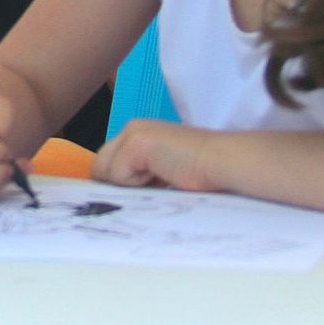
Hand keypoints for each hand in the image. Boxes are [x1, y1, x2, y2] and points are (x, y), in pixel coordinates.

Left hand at [91, 119, 219, 192]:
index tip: (136, 196)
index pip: (108, 161)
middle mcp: (132, 128)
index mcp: (139, 133)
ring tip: (160, 181)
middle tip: (148, 190)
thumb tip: (115, 195)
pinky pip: (118, 175)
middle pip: (99, 166)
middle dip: (116, 185)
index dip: (117, 183)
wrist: (224, 163)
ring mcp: (132, 134)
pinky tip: (164, 175)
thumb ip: (141, 174)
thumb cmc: (201, 173)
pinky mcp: (136, 144)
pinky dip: (138, 184)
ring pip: (103, 171)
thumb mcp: (164, 170)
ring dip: (129, 185)